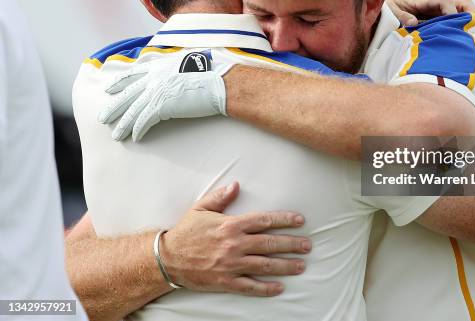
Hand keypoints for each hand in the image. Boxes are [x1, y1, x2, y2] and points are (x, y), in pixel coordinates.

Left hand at [98, 53, 228, 140]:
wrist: (219, 82)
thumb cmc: (211, 75)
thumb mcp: (187, 66)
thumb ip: (174, 71)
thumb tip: (173, 78)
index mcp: (158, 66)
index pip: (132, 74)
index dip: (118, 82)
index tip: (109, 89)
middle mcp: (153, 77)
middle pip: (127, 94)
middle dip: (113, 107)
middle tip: (102, 118)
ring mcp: (156, 91)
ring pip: (132, 110)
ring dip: (123, 125)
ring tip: (115, 135)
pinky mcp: (162, 105)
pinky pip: (144, 120)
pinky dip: (138, 130)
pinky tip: (135, 138)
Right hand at [161, 182, 310, 295]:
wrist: (167, 259)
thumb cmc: (186, 231)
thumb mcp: (201, 208)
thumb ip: (221, 197)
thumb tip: (236, 185)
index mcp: (231, 225)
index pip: (264, 221)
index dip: (284, 220)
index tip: (299, 220)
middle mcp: (234, 244)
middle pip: (270, 243)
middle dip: (292, 244)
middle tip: (307, 245)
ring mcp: (231, 264)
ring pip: (265, 265)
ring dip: (285, 265)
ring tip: (301, 265)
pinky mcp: (225, 281)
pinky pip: (250, 286)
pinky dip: (266, 288)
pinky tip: (279, 287)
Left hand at [386, 0, 474, 25]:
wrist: (384, 1)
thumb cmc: (387, 4)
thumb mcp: (389, 9)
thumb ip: (400, 15)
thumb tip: (413, 23)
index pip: (445, 1)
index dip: (452, 12)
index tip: (455, 26)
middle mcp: (436, 2)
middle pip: (462, 2)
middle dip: (473, 15)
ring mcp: (439, 9)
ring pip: (463, 10)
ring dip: (473, 21)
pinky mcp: (439, 17)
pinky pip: (457, 19)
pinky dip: (465, 27)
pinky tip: (467, 41)